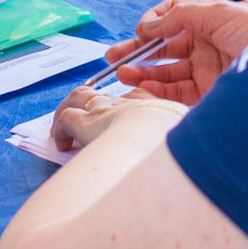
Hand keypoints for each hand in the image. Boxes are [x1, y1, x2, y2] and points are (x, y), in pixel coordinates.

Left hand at [50, 83, 184, 152]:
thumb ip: (181, 142)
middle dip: (93, 101)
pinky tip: (61, 144)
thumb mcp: (187, 135)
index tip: (126, 114)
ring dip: (70, 109)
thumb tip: (186, 154)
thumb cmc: (175, 139)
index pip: (136, 96)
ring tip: (65, 127)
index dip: (127, 104)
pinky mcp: (84, 123)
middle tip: (89, 117)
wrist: (157, 135)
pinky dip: (60, 128)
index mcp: (154, 104)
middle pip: (104, 93)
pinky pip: (65, 119)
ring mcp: (103, 110)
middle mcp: (126, 103)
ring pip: (79, 98)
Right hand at [108, 0, 247, 103]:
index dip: (155, 22)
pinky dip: (157, 90)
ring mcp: (209, 71)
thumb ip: (181, 15)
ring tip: (122, 74)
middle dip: (139, 51)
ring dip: (143, 72)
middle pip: (166, 47)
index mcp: (213, 20)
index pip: (176, 18)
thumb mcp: (220, 11)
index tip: (141, 30)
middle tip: (113, 57)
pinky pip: (176, 93)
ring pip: (167, 72)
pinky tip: (142, 85)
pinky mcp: (210, 96)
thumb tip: (149, 24)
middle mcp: (209, 45)